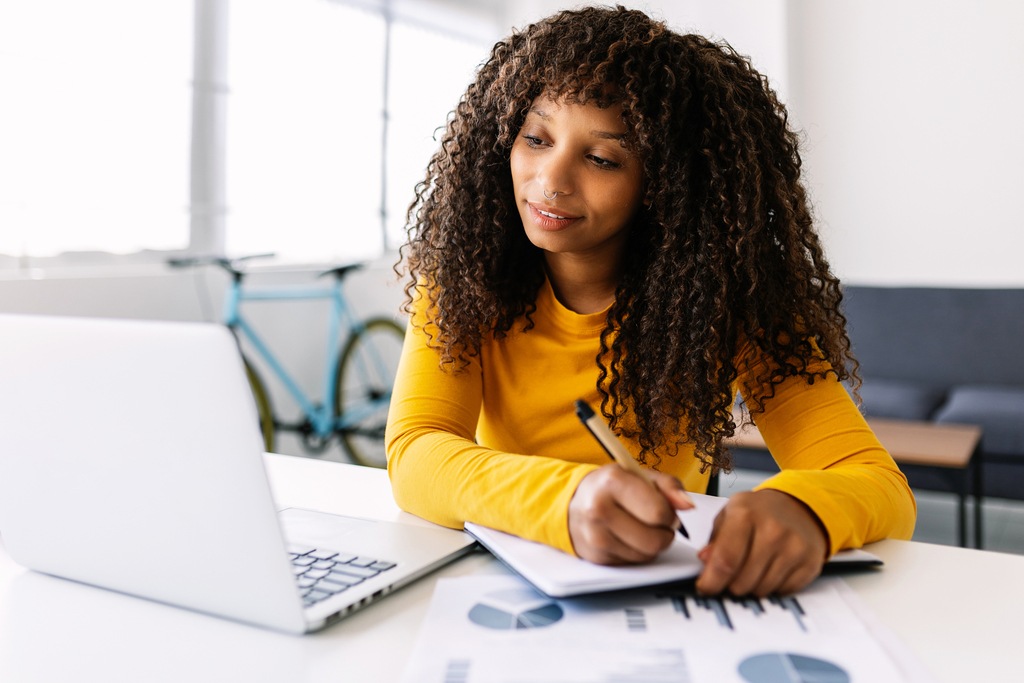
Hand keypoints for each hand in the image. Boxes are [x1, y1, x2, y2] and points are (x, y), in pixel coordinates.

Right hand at [568, 464, 693, 564]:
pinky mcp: (595, 557)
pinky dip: (637, 553)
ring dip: (652, 545)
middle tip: (657, 523)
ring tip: (642, 528)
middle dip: (664, 534)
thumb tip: (687, 505)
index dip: (670, 515)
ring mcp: (595, 536)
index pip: (658, 512)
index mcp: (612, 482)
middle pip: (655, 540)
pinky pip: (633, 563)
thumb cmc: (612, 488)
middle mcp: (599, 509)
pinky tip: (628, 538)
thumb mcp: (640, 475)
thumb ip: (669, 486)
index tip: (665, 510)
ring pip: (646, 555)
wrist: (574, 503)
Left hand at [696, 489, 827, 596]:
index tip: (706, 588)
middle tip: (731, 576)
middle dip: (730, 586)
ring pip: (761, 591)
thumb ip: (714, 540)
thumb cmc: (759, 513)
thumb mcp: (730, 515)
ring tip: (753, 569)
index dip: (711, 582)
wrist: (800, 507)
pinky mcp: (809, 563)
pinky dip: (773, 588)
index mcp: (745, 513)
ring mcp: (794, 547)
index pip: (725, 561)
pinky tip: (772, 570)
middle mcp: (772, 530)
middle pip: (741, 582)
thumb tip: (705, 561)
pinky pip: (782, 592)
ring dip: (751, 588)